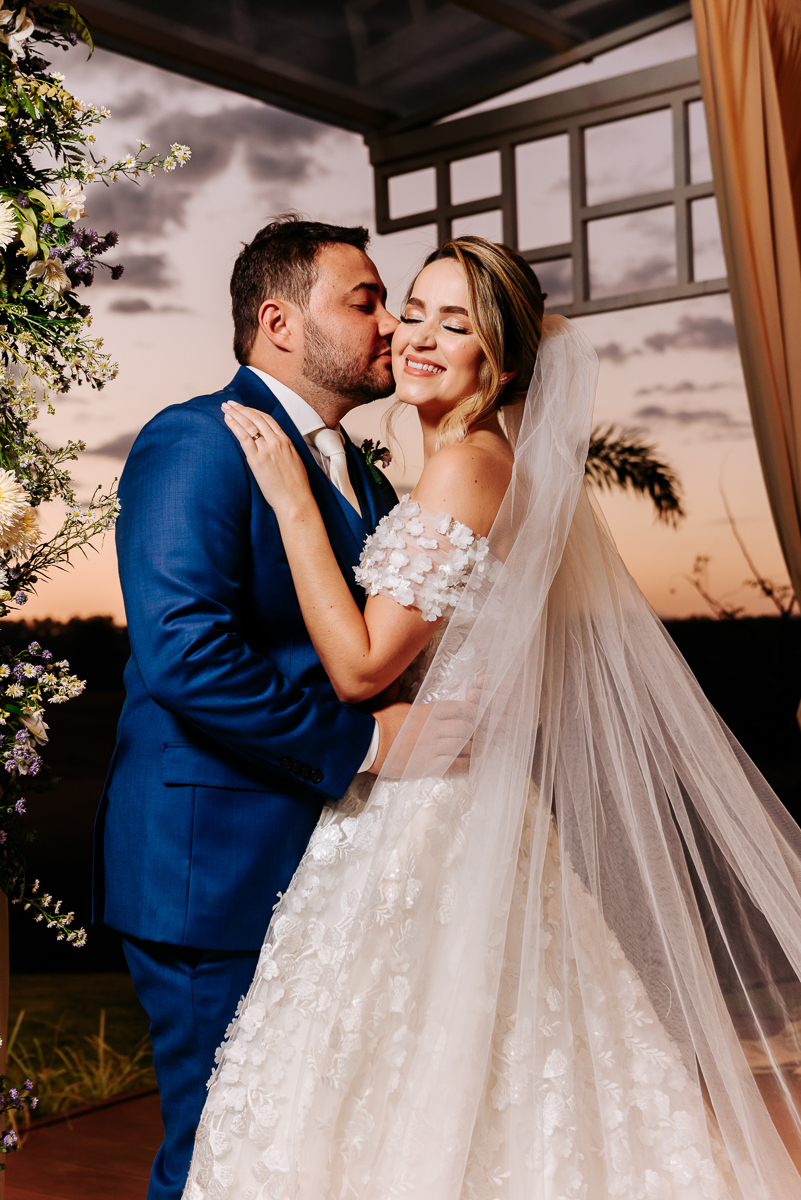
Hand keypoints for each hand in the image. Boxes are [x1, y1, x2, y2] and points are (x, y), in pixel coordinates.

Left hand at [222, 400, 312, 518]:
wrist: (295, 500)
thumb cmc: (295, 485)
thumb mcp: (294, 460)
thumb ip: (283, 449)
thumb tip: (274, 446)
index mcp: (286, 441)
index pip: (267, 419)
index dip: (253, 410)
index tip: (244, 407)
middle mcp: (277, 442)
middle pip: (256, 418)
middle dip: (241, 408)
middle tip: (229, 403)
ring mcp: (267, 450)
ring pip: (248, 424)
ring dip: (235, 413)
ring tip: (224, 408)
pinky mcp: (257, 460)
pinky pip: (244, 437)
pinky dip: (235, 426)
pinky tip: (227, 420)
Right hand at [370, 698, 476, 778]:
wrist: (368, 743)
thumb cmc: (380, 722)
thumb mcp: (400, 704)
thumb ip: (415, 702)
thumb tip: (404, 682)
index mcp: (429, 711)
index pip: (459, 708)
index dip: (471, 712)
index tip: (476, 716)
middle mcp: (434, 727)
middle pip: (466, 727)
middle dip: (474, 731)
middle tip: (479, 734)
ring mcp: (433, 746)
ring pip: (463, 744)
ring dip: (473, 747)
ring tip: (478, 749)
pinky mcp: (430, 764)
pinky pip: (456, 763)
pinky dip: (467, 763)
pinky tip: (472, 763)